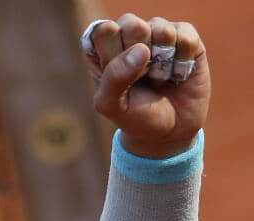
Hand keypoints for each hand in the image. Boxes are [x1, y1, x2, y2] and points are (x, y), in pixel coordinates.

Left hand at [83, 14, 210, 157]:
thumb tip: (141, 49)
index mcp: (102, 50)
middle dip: (138, 54)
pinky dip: (183, 58)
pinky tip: (178, 73)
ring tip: (159, 77)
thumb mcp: (112, 105)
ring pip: (159, 27)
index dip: (114, 53)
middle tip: (142, 76)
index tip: (119, 75)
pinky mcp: (185, 37)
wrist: (170, 131)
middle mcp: (128, 37)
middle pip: (131, 23)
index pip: (103, 31)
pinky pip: (185, 33)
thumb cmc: (134, 116)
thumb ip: (114, 78)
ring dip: (162, 59)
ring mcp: (157, 34)